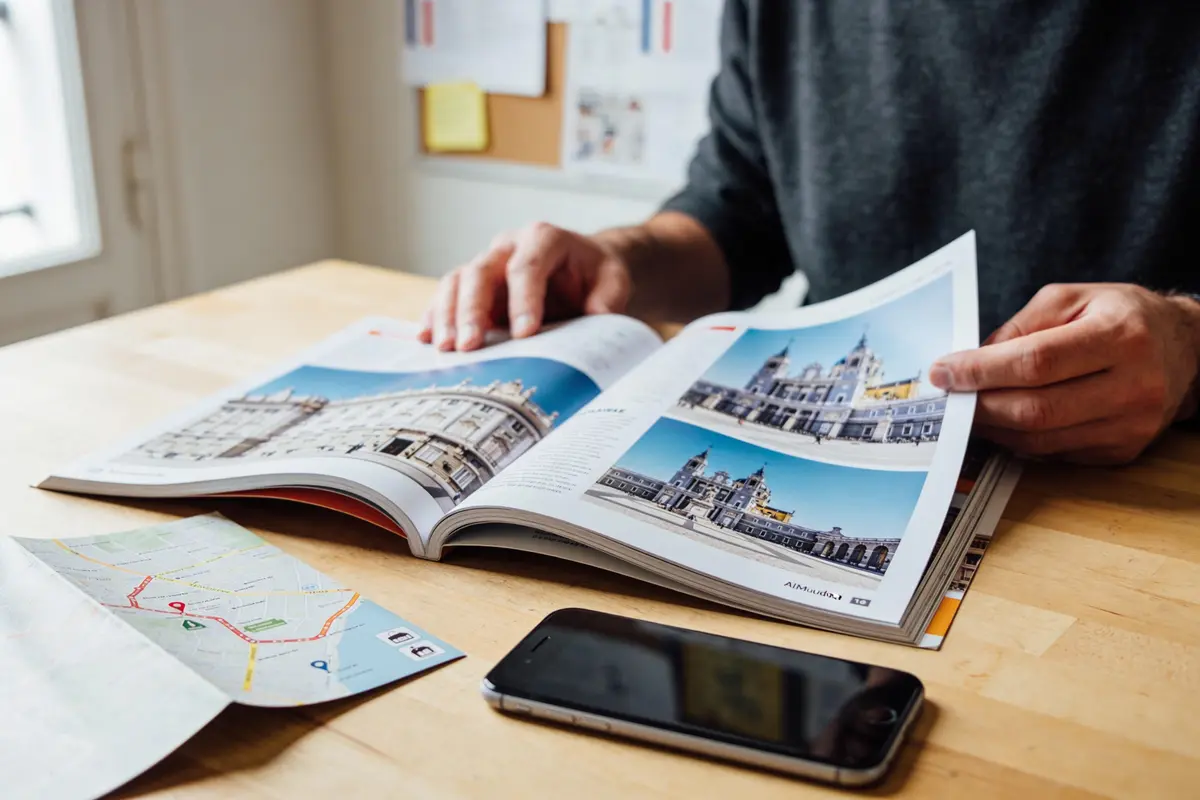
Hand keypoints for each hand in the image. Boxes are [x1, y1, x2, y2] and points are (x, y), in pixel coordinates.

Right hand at [418, 222, 631, 350]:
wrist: (581, 269)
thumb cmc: (594, 274)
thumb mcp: (613, 280)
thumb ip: (608, 297)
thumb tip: (596, 316)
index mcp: (543, 239)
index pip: (527, 266)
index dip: (523, 300)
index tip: (524, 334)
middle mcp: (508, 246)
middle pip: (481, 271)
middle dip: (473, 309)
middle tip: (469, 346)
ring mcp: (486, 264)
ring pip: (456, 281)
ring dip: (447, 315)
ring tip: (446, 349)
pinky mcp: (472, 286)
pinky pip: (447, 295)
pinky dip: (435, 316)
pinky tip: (427, 339)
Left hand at [929, 284, 1199, 464]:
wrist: (1185, 349)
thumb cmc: (1121, 317)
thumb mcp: (1071, 299)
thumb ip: (1020, 327)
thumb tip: (971, 362)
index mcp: (1120, 335)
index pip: (1036, 362)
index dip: (981, 371)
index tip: (943, 372)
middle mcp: (1133, 385)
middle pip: (1035, 409)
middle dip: (980, 405)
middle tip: (949, 396)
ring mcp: (1131, 425)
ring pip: (1040, 439)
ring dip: (993, 428)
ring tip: (970, 409)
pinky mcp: (1122, 451)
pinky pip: (1055, 453)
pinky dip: (1020, 440)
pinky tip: (1005, 422)